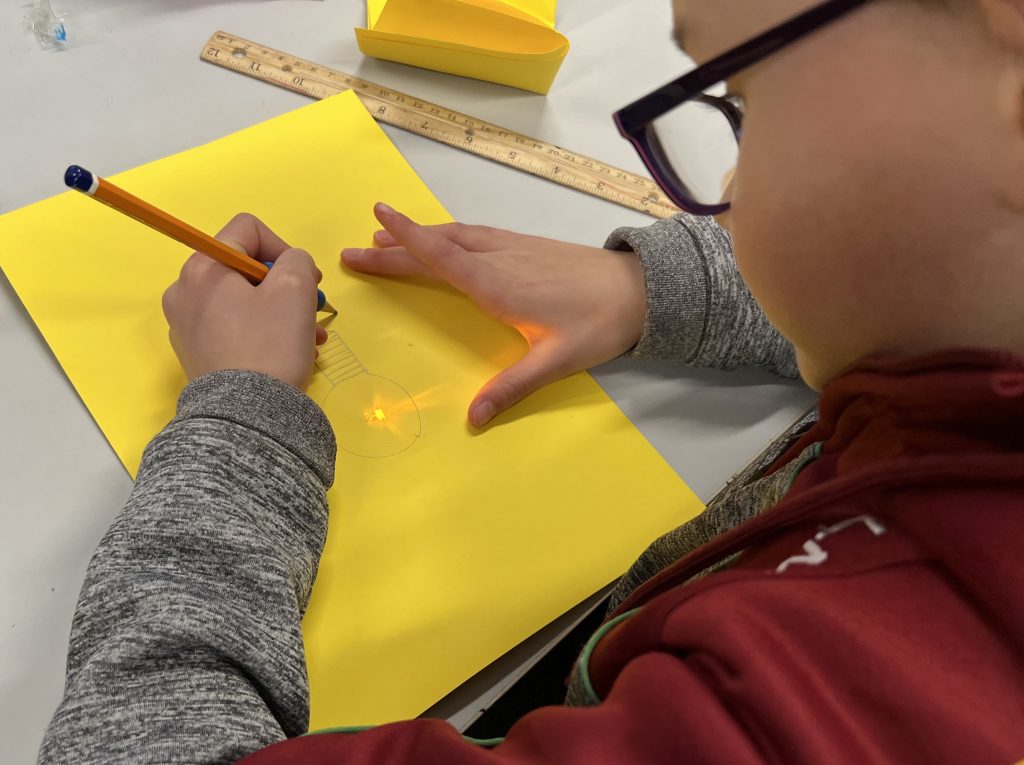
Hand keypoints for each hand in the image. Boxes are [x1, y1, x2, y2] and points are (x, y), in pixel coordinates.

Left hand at [162, 213, 327, 390]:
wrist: (246, 416)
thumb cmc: (270, 344)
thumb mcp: (296, 289)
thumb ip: (297, 260)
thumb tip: (291, 265)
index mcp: (203, 267)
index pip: (248, 229)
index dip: (284, 247)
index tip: (306, 279)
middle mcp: (184, 289)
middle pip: (243, 267)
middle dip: (284, 285)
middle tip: (311, 309)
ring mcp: (185, 323)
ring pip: (241, 299)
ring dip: (278, 310)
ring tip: (308, 336)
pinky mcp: (193, 351)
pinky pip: (231, 325)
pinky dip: (259, 330)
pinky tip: (285, 351)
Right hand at [341, 203, 646, 426]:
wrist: (640, 290)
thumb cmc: (599, 325)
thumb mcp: (555, 362)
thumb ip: (511, 388)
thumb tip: (474, 419)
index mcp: (498, 285)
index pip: (441, 259)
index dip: (405, 243)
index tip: (373, 226)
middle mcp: (500, 259)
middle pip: (439, 246)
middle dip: (396, 243)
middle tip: (356, 246)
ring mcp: (514, 247)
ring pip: (457, 235)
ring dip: (422, 234)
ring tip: (387, 234)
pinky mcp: (527, 245)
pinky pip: (477, 233)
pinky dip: (449, 232)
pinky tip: (445, 236)